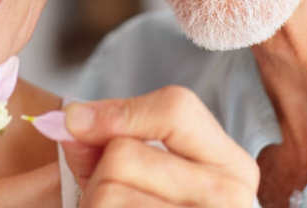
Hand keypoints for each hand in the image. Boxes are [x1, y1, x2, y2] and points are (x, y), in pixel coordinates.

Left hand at [61, 86, 258, 206]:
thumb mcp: (143, 171)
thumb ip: (108, 139)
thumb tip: (73, 120)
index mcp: (233, 169)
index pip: (176, 109)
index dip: (118, 111)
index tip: (77, 121)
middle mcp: (230, 199)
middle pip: (124, 153)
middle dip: (99, 173)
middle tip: (113, 198)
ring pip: (108, 191)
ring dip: (94, 204)